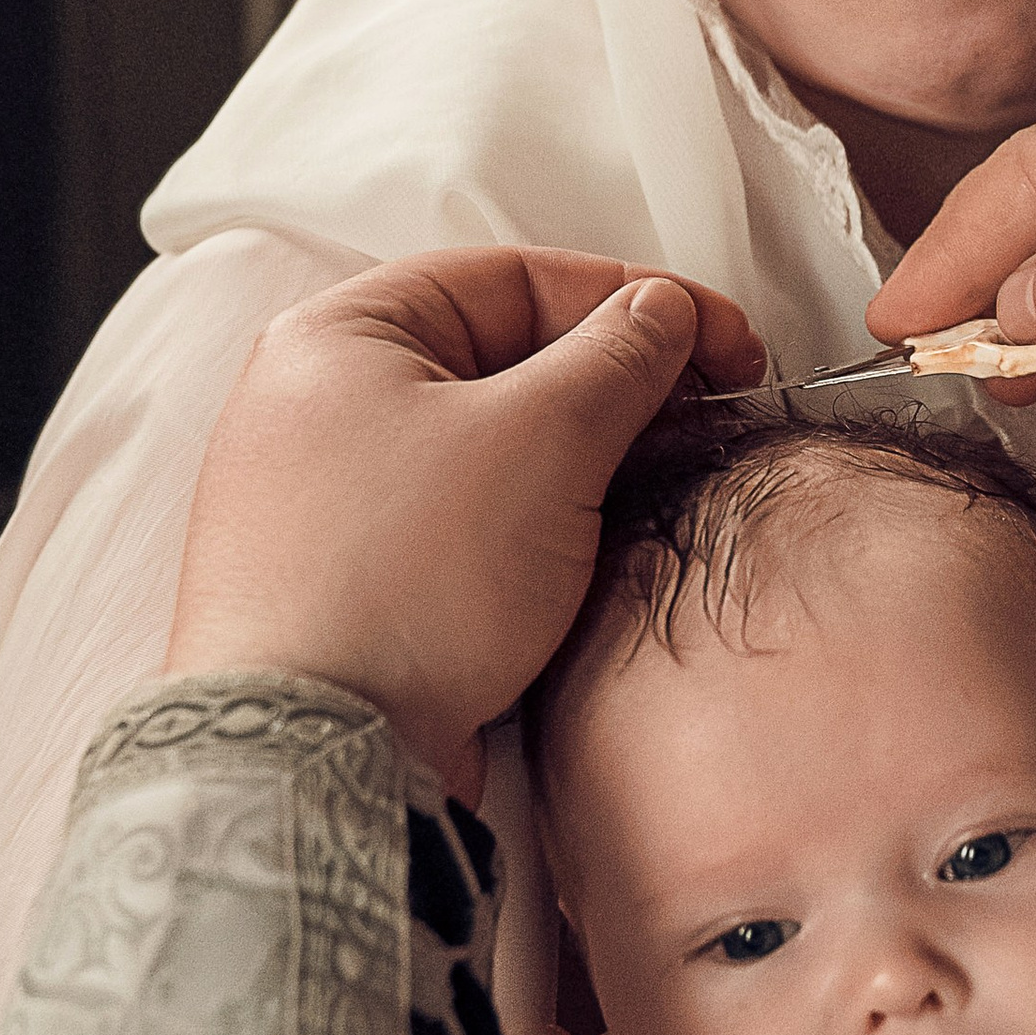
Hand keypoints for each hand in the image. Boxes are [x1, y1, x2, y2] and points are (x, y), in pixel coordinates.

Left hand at [167, 249, 763, 797]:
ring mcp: (335, 500)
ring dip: (584, 457)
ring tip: (659, 480)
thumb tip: (660, 316)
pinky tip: (594, 547)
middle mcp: (322, 407)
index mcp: (340, 336)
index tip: (718, 340)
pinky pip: (470, 523)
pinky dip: (539, 523)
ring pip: (493, 447)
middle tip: (702, 411)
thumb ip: (617, 359)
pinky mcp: (360, 582)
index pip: (515, 277)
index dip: (633, 299)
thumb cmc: (397, 586)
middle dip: (616, 382)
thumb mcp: (540, 438)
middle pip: (505, 359)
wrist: (318, 757)